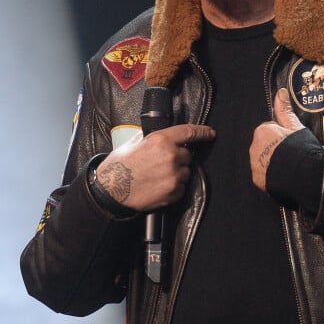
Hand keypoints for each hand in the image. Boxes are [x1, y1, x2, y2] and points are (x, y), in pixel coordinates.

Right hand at [96, 124, 214, 210]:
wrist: (112, 190)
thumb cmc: (120, 165)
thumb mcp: (135, 142)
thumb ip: (154, 138)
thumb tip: (167, 136)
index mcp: (162, 140)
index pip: (190, 133)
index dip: (203, 132)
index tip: (211, 133)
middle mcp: (171, 156)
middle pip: (187, 156)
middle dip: (178, 159)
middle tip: (161, 164)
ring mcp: (174, 175)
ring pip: (185, 172)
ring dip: (176, 174)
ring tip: (157, 176)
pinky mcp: (174, 191)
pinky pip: (181, 187)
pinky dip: (173, 187)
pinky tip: (158, 186)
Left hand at [250, 88, 303, 191]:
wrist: (303, 175)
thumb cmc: (301, 149)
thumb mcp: (295, 126)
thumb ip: (285, 110)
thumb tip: (281, 93)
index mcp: (263, 131)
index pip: (270, 130)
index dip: (282, 136)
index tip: (291, 141)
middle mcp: (255, 147)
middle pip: (265, 145)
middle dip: (276, 149)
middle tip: (291, 153)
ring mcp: (255, 164)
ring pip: (263, 160)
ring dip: (273, 161)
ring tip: (289, 165)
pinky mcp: (258, 179)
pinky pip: (263, 175)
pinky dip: (271, 175)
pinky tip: (284, 175)